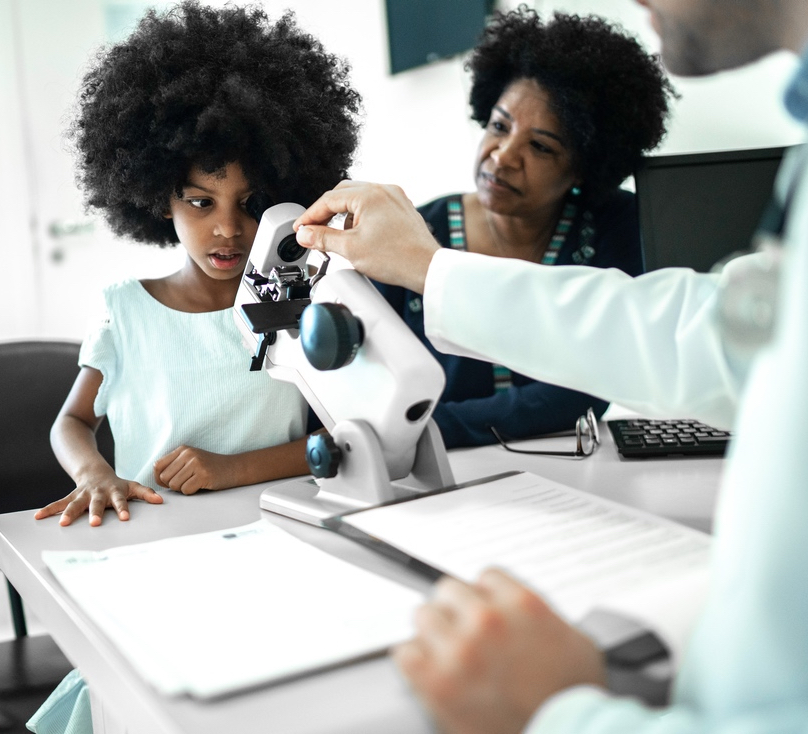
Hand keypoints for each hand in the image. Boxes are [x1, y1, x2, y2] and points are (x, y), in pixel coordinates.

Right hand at [34, 473, 161, 526]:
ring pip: (75, 504)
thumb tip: (161, 501)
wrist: (94, 471)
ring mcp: (83, 495)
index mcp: (114, 491)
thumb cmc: (116, 484)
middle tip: (95, 523)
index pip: (121, 500)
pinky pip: (58, 504)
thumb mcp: (132, 485)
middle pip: (97, 503)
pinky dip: (48, 510)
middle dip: (95, 513)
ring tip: (63, 524)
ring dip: (69, 513)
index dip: (123, 508)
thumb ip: (146, 493)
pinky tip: (37, 517)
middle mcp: (98, 493)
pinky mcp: (70, 497)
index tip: (125, 518)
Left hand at [154, 445, 234, 494]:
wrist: (234, 468)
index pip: (157, 466)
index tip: (169, 482)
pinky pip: (186, 490)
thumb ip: (175, 465)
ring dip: (182, 489)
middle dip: (172, 485)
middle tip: (186, 483)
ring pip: (174, 485)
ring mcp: (196, 464)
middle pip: (164, 477)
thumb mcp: (191, 460)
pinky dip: (191, 492)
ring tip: (194, 483)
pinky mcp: (203, 475)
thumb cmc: (210, 467)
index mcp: (182, 449)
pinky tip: (201, 485)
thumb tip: (157, 479)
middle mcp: (188, 454)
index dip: (159, 478)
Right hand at [294, 180, 439, 293]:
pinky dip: (361, 218)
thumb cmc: (397, 258)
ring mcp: (395, 198)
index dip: (310, 215)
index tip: (301, 229)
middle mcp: (383, 190)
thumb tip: (305, 234)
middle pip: (343, 194)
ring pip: (359, 200)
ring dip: (344, 216)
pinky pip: (374, 207)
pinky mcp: (402, 209)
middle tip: (315, 231)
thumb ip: (323, 238)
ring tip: (341, 239)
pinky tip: (360, 237)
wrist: (427, 268)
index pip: (328, 200)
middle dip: (326, 213)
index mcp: (369, 195)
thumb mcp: (350, 249)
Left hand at [393, 568, 606, 733]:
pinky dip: (414, 660)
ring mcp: (460, 649)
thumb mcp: (574, 642)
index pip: (485, 577)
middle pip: (449, 590)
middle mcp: (488, 620)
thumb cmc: (572, 698)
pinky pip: (406, 651)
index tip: (484, 611)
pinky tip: (430, 671)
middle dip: (456, 612)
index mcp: (521, 604)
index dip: (484, 597)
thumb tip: (519, 610)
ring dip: (433, 633)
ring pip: (424, 614)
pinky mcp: (437, 681)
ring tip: (446, 654)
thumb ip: (541, 614)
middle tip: (463, 634)